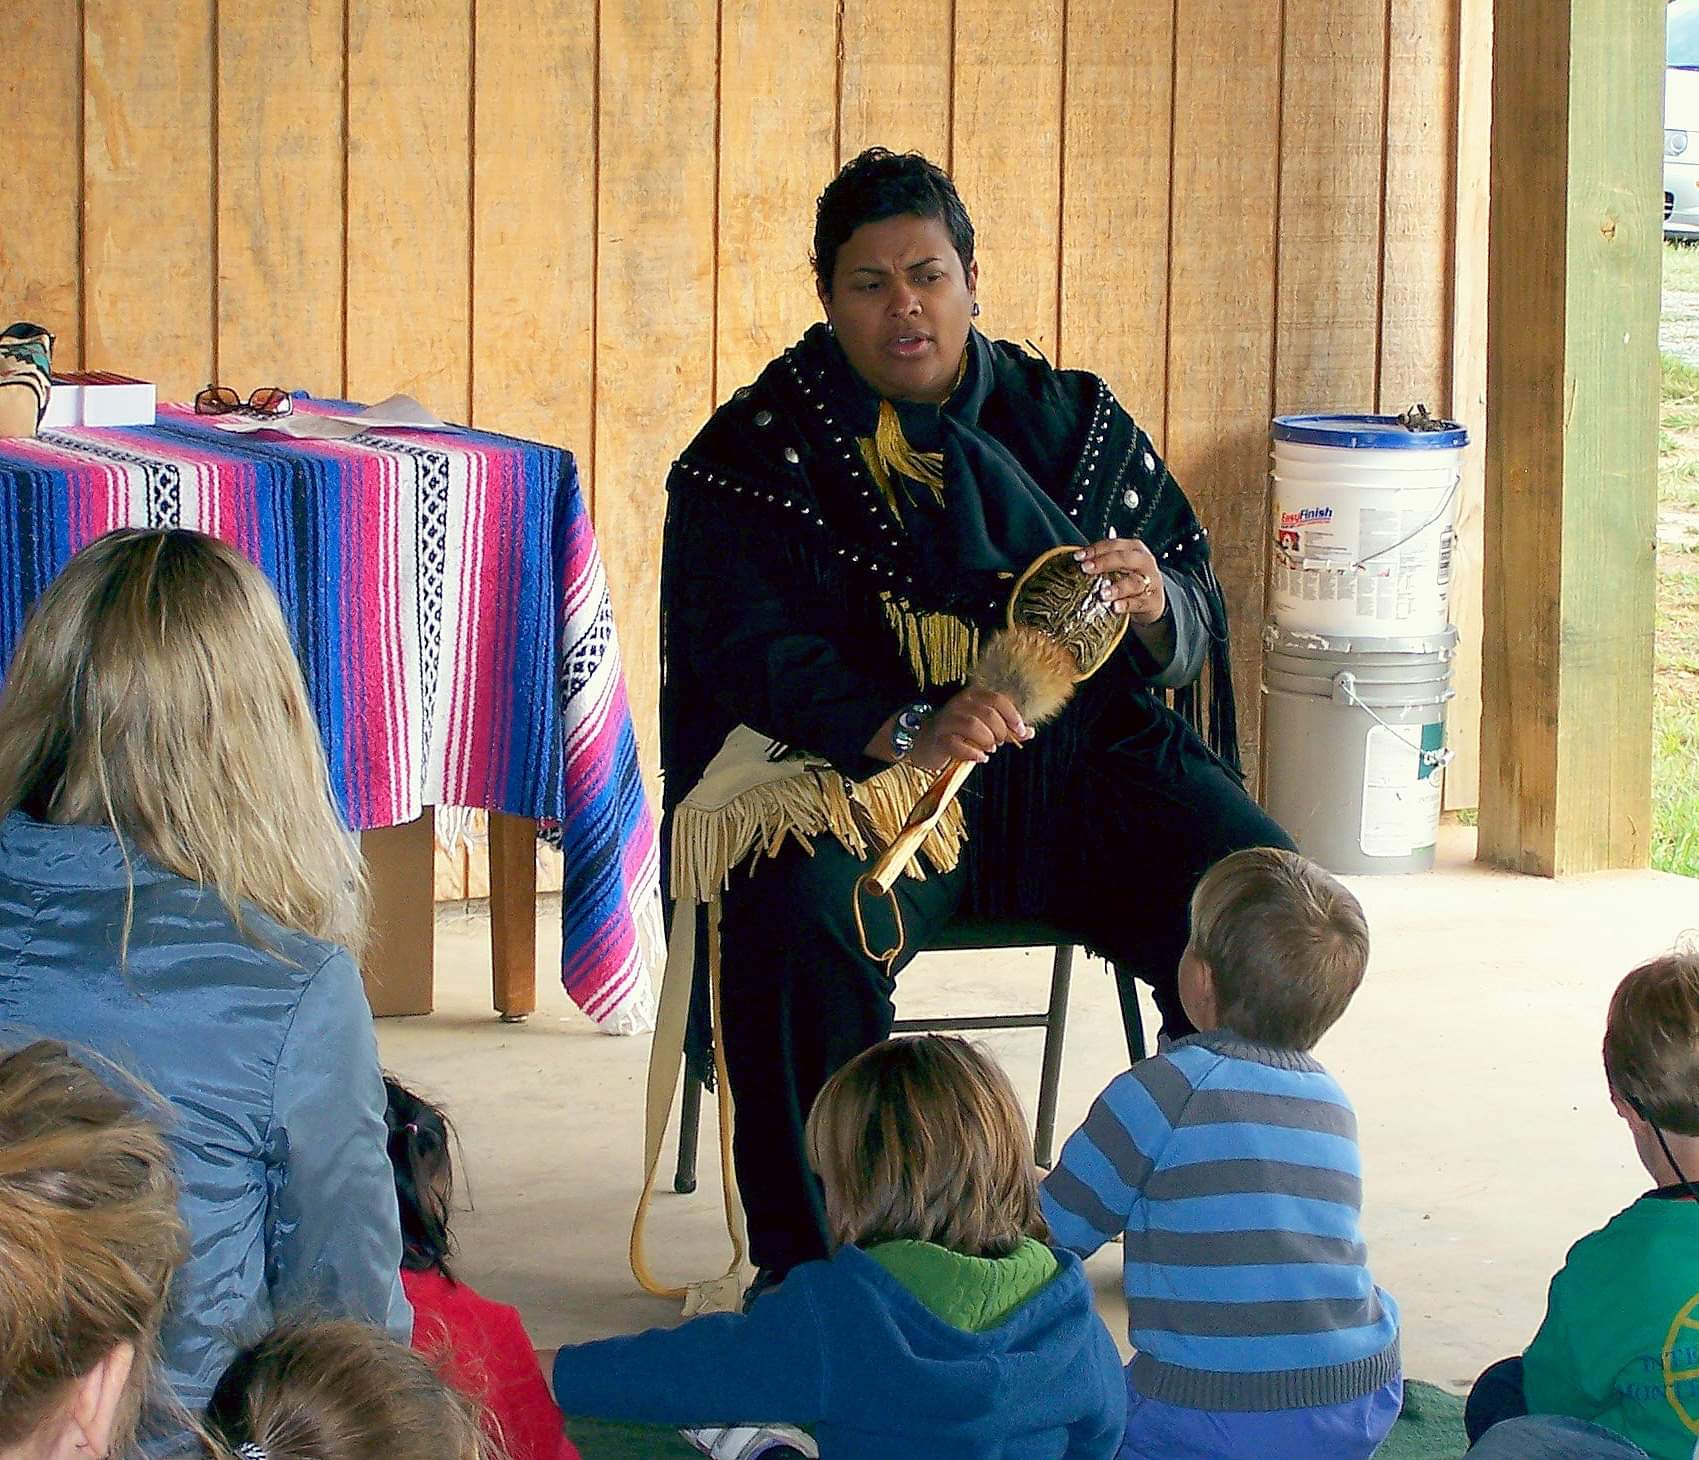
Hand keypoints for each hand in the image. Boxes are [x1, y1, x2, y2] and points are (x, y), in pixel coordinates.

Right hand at [909, 686, 1031, 770]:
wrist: (927, 742)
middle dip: (1000, 731)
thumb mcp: (985, 726)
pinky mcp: (939, 738)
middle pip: (987, 713)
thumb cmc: (960, 732)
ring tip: (990, 749)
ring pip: (972, 725)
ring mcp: (946, 720)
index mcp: (973, 696)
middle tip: (1000, 742)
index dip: (1013, 716)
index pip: (997, 699)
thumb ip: (1006, 728)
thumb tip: (1030, 732)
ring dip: (987, 740)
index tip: (1021, 731)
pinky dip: (972, 753)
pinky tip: (980, 758)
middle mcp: (958, 704)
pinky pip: (956, 744)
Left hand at [1074, 537, 1166, 624]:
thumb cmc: (1134, 577)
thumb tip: (1082, 552)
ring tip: (1102, 593)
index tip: (1078, 557)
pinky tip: (1115, 607)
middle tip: (1086, 568)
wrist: (1155, 599)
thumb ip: (1105, 555)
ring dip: (1117, 588)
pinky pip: (1138, 603)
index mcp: (1135, 549)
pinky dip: (1126, 605)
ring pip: (1134, 582)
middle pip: (1125, 559)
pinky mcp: (1152, 601)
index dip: (1095, 550)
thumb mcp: (1123, 563)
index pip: (1114, 545)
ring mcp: (1150, 582)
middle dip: (1104, 563)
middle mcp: (1144, 563)